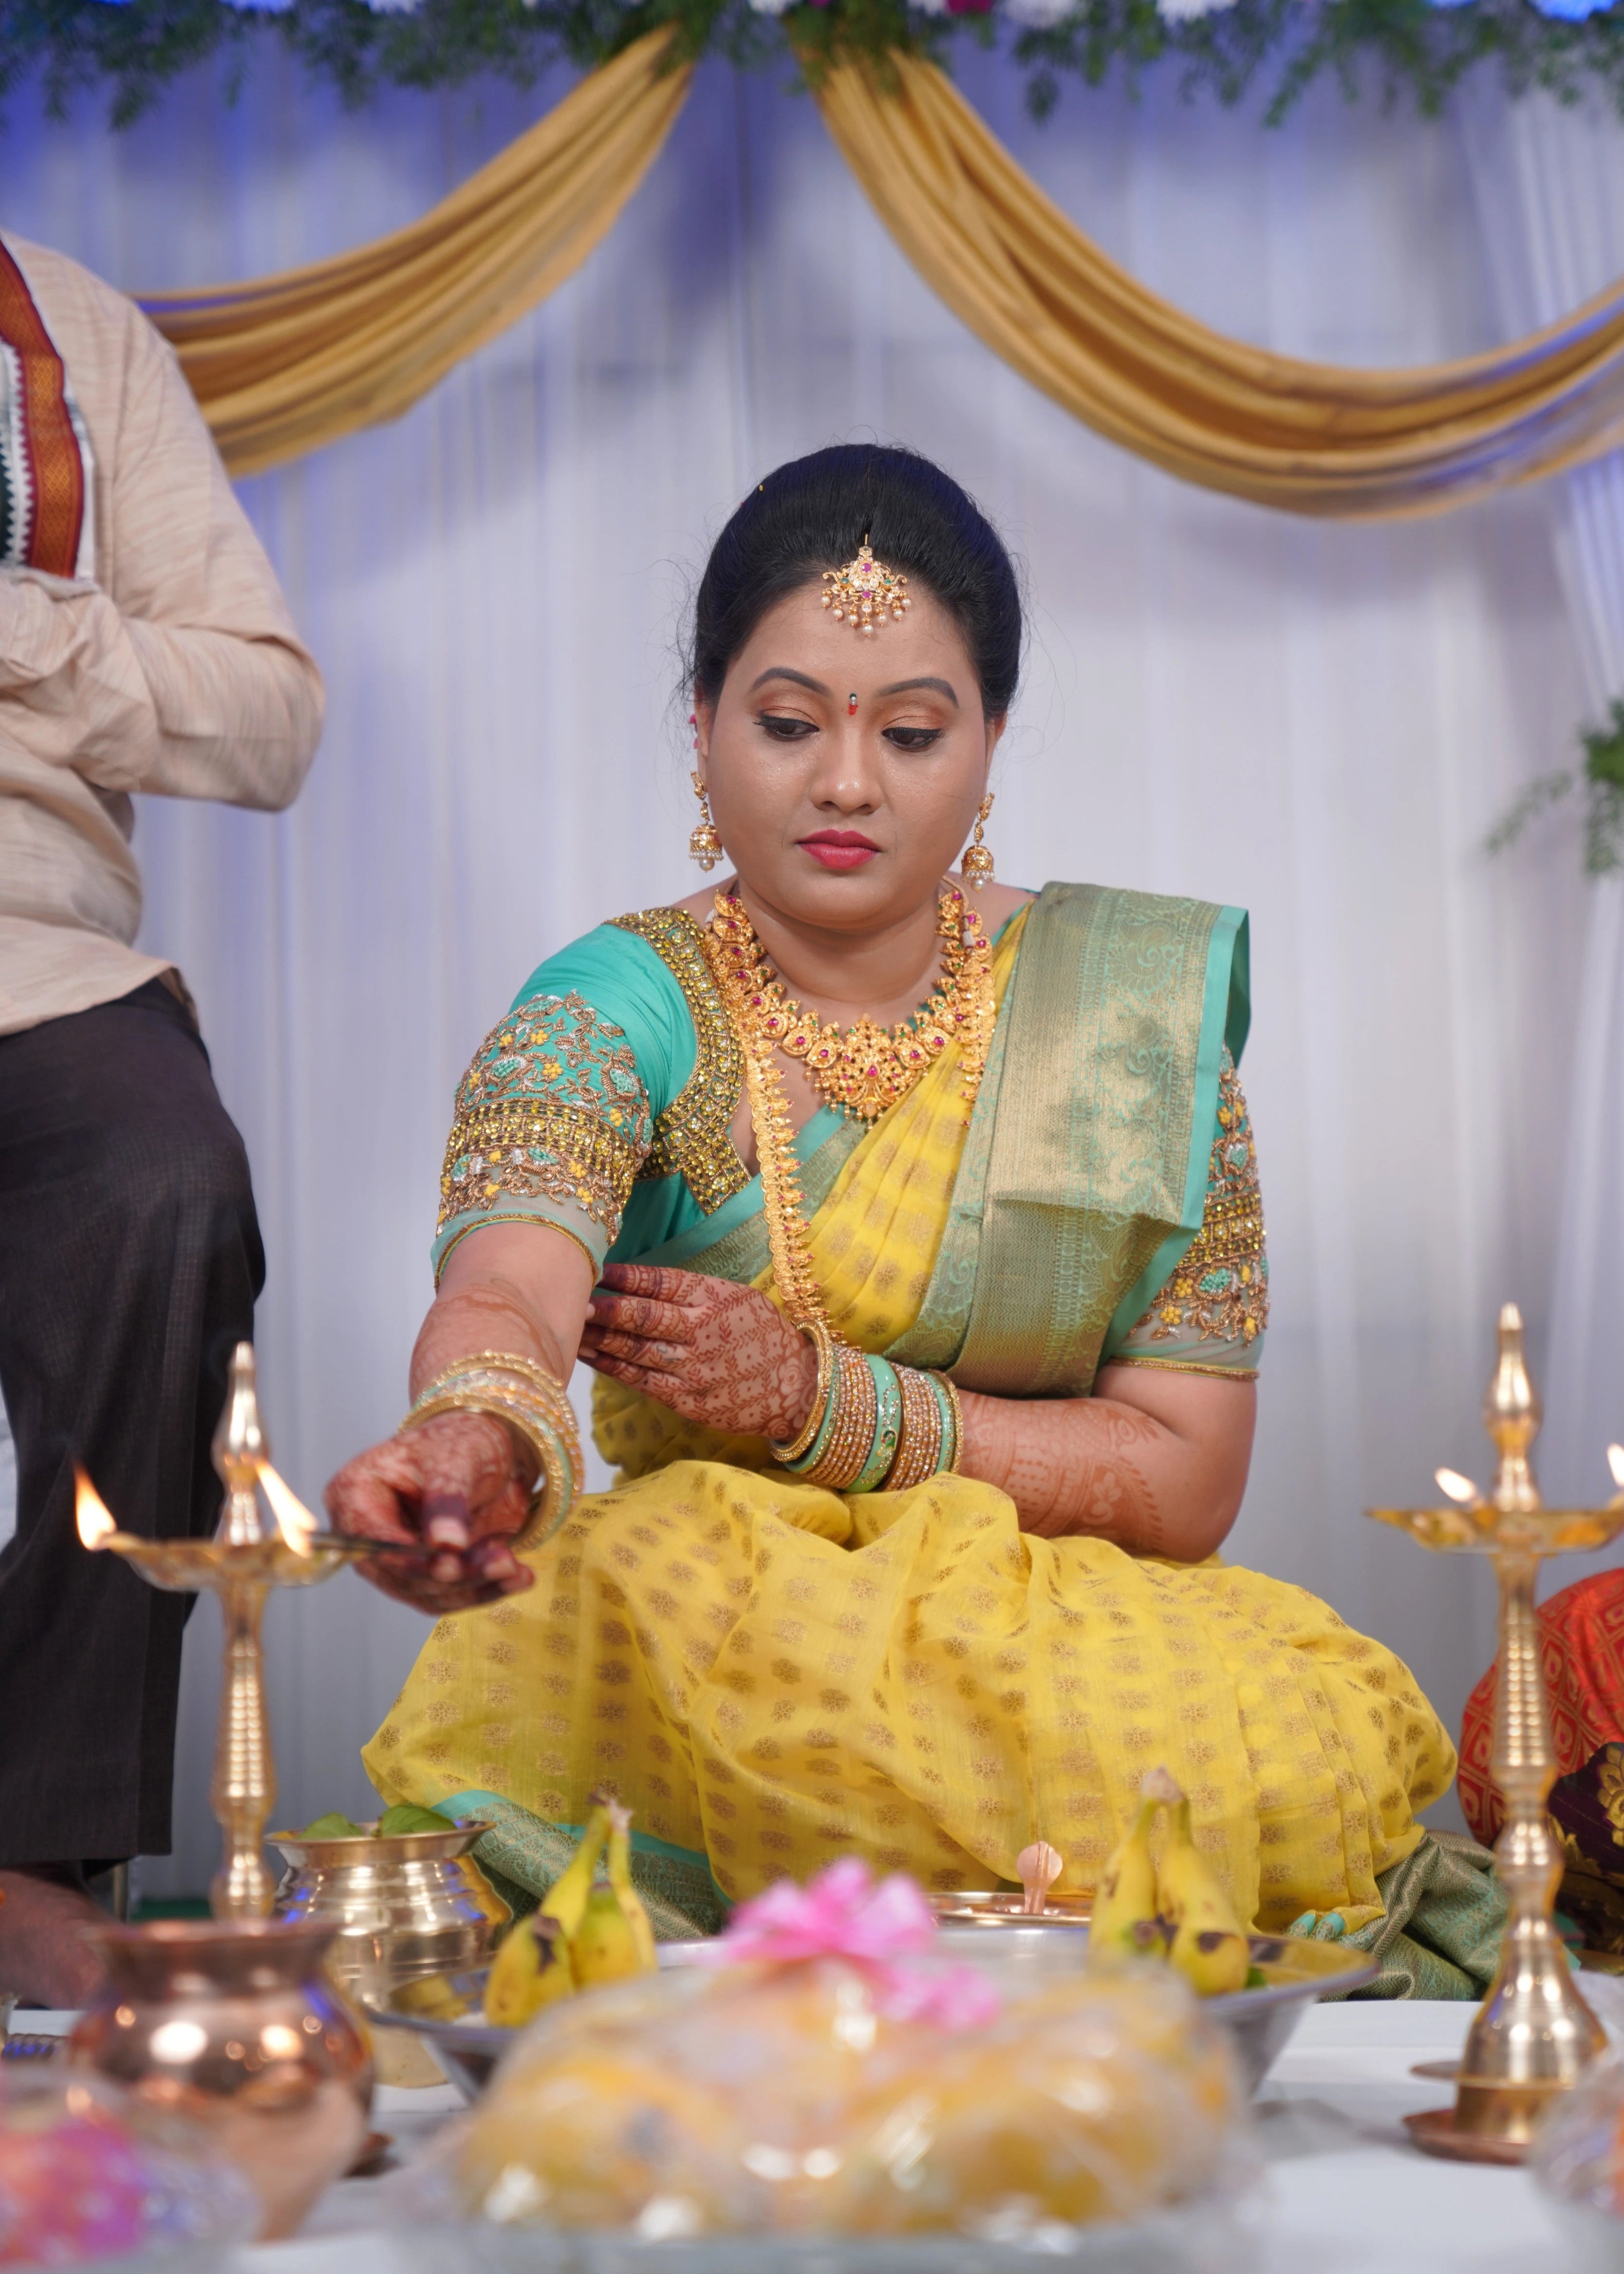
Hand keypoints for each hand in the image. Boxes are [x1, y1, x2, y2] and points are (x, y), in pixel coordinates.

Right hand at [323, 1411, 537, 1614]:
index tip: (450, 1566)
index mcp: (354, 1493)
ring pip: (426, 1592)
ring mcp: (391, 1559)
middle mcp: (365, 1533)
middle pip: (400, 1574)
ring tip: (516, 1569)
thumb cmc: (459, 1442)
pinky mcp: (420, 1575)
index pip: (372, 1540)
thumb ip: (447, 1500)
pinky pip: (448, 1596)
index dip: (410, 1560)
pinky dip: (484, 1591)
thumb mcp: (454, 1459)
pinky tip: (518, 1578)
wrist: (484, 1450)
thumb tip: (446, 1544)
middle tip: (502, 1563)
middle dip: (454, 1576)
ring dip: (475, 1587)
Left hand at [579, 1263, 816, 1442]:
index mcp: (715, 1299)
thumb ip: (693, 1290)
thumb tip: (638, 1280)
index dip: (627, 1277)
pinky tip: (589, 1355)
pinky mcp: (687, 1400)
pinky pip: (640, 1381)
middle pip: (644, 1318)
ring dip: (599, 1339)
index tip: (598, 1269)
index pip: (662, 1283)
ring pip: (635, 1351)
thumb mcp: (736, 1298)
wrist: (795, 1387)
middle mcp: (702, 1332)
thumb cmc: (760, 1334)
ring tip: (569, 1325)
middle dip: (605, 1308)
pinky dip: (611, 1367)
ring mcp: (693, 1369)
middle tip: (573, 1298)